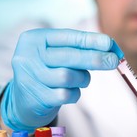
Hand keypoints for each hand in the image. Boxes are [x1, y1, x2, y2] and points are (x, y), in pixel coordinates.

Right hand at [0, 28, 122, 131]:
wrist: (24, 99)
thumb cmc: (48, 71)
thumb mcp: (57, 54)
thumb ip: (79, 49)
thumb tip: (111, 48)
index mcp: (34, 39)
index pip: (66, 37)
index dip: (90, 40)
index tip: (109, 43)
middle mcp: (28, 56)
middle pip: (69, 57)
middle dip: (95, 58)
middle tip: (113, 61)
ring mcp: (30, 78)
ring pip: (68, 77)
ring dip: (82, 79)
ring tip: (82, 80)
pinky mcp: (37, 97)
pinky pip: (66, 95)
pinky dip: (74, 93)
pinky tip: (71, 92)